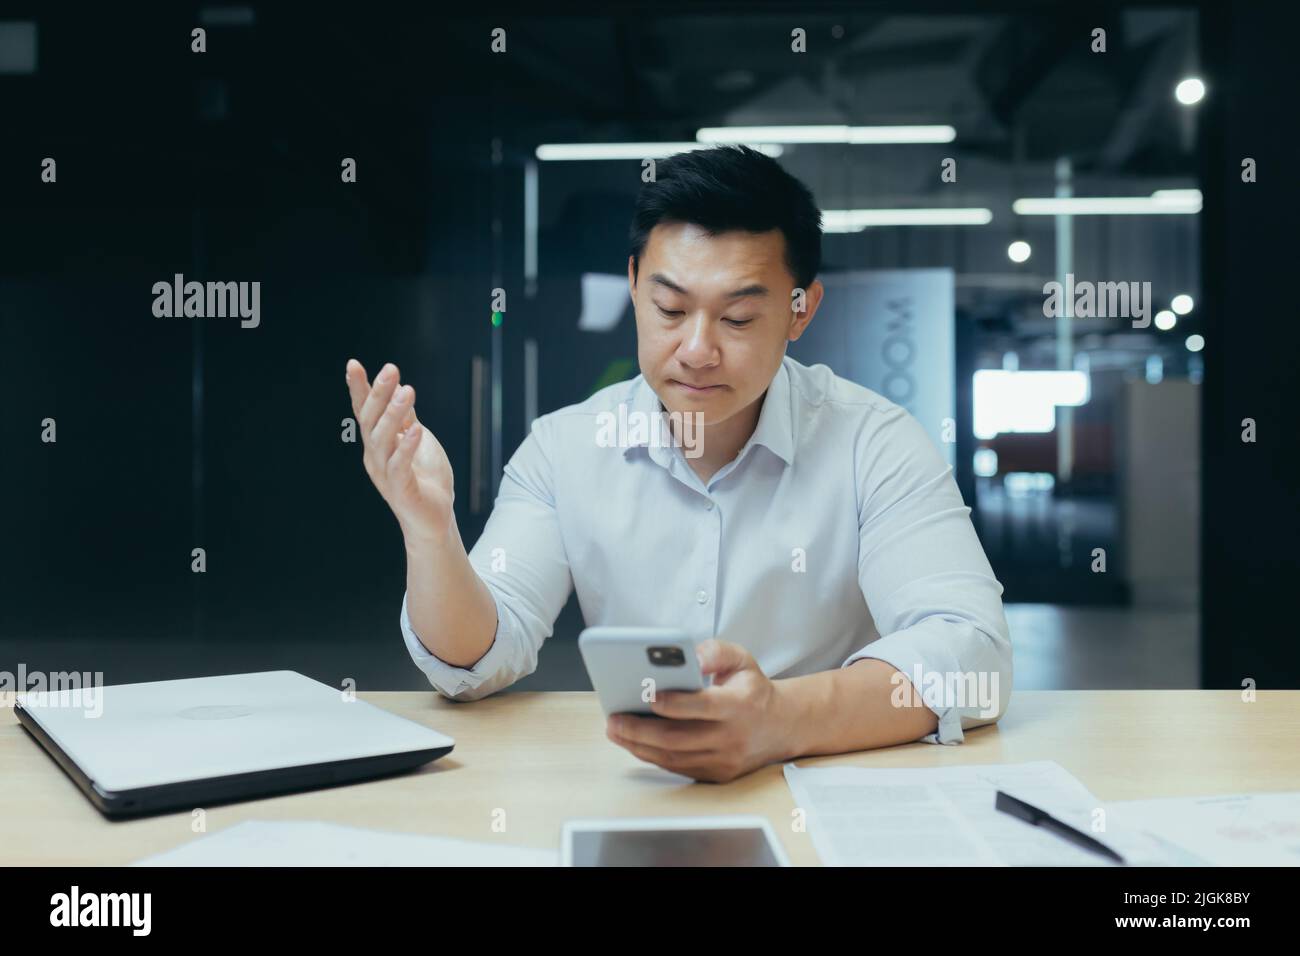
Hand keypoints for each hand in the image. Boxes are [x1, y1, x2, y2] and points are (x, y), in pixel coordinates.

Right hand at [345, 359, 454, 542]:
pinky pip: (400, 466)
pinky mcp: (401, 491)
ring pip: (383, 440)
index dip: (359, 389)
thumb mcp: (418, 440)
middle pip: (371, 421)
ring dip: (394, 415)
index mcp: (378, 443)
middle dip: (379, 394)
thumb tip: (400, 389)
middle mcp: (376, 457)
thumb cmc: (425, 479)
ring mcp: (386, 474)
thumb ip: (407, 419)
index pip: (365, 411)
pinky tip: (415, 430)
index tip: (353, 364)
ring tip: (406, 392)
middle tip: (391, 370)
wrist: (434, 520)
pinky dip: (406, 447)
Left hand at [604, 639, 793, 782]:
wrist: (780, 726)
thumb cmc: (751, 688)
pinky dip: (653, 756)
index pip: (703, 706)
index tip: (646, 695)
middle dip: (641, 730)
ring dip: (640, 746)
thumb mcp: (741, 659)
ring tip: (615, 730)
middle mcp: (733, 738)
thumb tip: (690, 656)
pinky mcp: (717, 775)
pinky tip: (634, 742)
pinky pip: (678, 768)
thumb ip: (715, 651)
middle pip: (680, 738)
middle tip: (613, 719)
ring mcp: (725, 761)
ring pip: (675, 758)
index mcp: (741, 705)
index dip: (674, 703)